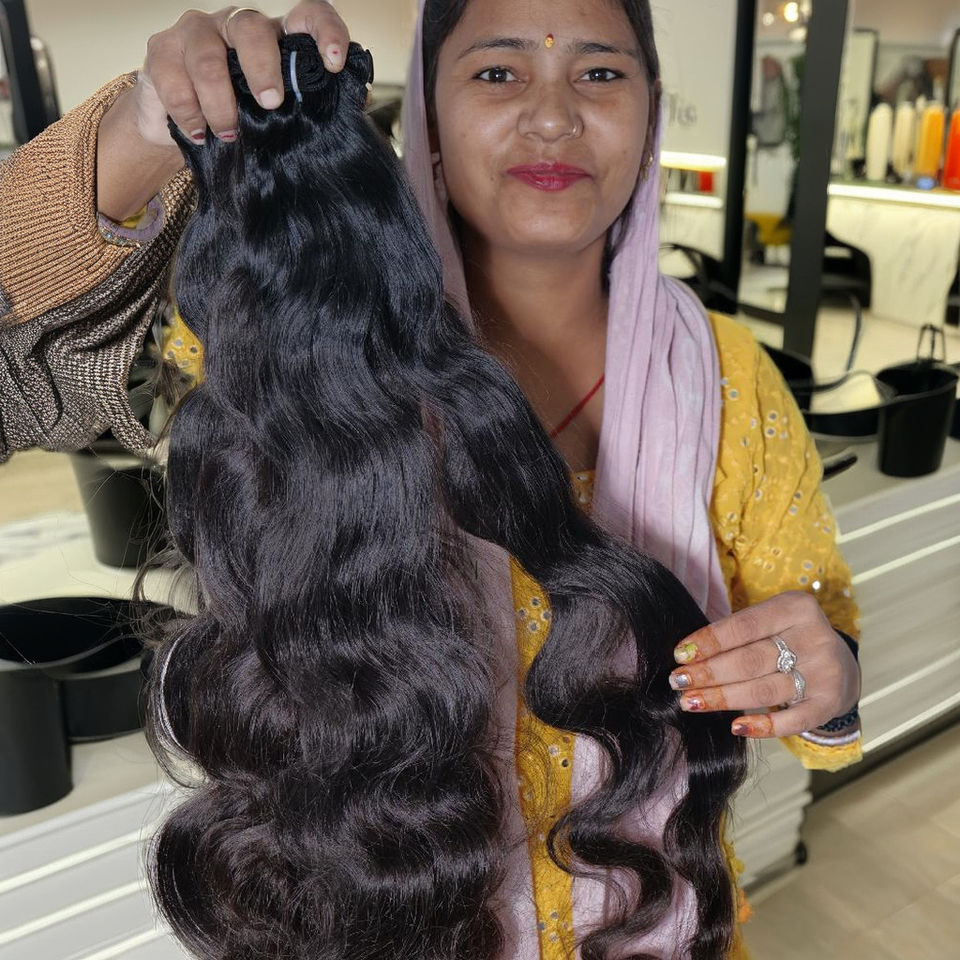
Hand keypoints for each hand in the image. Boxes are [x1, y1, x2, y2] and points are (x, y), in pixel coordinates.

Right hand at [134, 2, 350, 148]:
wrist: (185, 128)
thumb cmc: (245, 118)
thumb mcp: (282, 116)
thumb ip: (314, 108)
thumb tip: (353, 106)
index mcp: (276, 37)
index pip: (307, 15)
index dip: (325, 31)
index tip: (334, 63)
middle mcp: (236, 25)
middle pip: (251, 27)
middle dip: (262, 66)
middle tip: (271, 103)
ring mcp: (196, 33)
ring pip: (207, 55)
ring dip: (220, 101)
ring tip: (230, 134)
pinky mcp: (161, 52)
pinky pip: (171, 77)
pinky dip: (187, 111)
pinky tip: (198, 134)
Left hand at [668, 591, 860, 738]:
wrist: (841, 665)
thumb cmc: (789, 639)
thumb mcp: (771, 622)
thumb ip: (737, 633)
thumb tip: (688, 655)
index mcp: (796, 608)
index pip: (744, 625)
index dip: (709, 641)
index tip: (679, 655)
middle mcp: (814, 638)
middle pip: (750, 660)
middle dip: (708, 672)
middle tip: (678, 682)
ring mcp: (824, 673)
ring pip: (763, 690)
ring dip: (722, 698)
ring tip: (691, 702)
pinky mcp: (829, 703)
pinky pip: (792, 720)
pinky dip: (763, 726)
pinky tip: (736, 727)